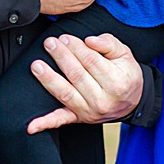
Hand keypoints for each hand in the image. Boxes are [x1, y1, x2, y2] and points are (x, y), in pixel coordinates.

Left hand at [26, 32, 143, 132]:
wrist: (132, 101)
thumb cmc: (126, 75)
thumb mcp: (125, 55)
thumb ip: (109, 44)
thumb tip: (90, 40)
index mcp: (116, 82)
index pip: (91, 61)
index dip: (76, 48)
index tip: (65, 38)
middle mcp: (102, 99)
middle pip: (76, 75)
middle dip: (61, 57)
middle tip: (50, 43)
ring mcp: (89, 111)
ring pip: (65, 93)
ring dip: (48, 79)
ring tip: (37, 65)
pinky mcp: (79, 118)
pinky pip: (61, 121)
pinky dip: (45, 123)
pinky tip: (31, 126)